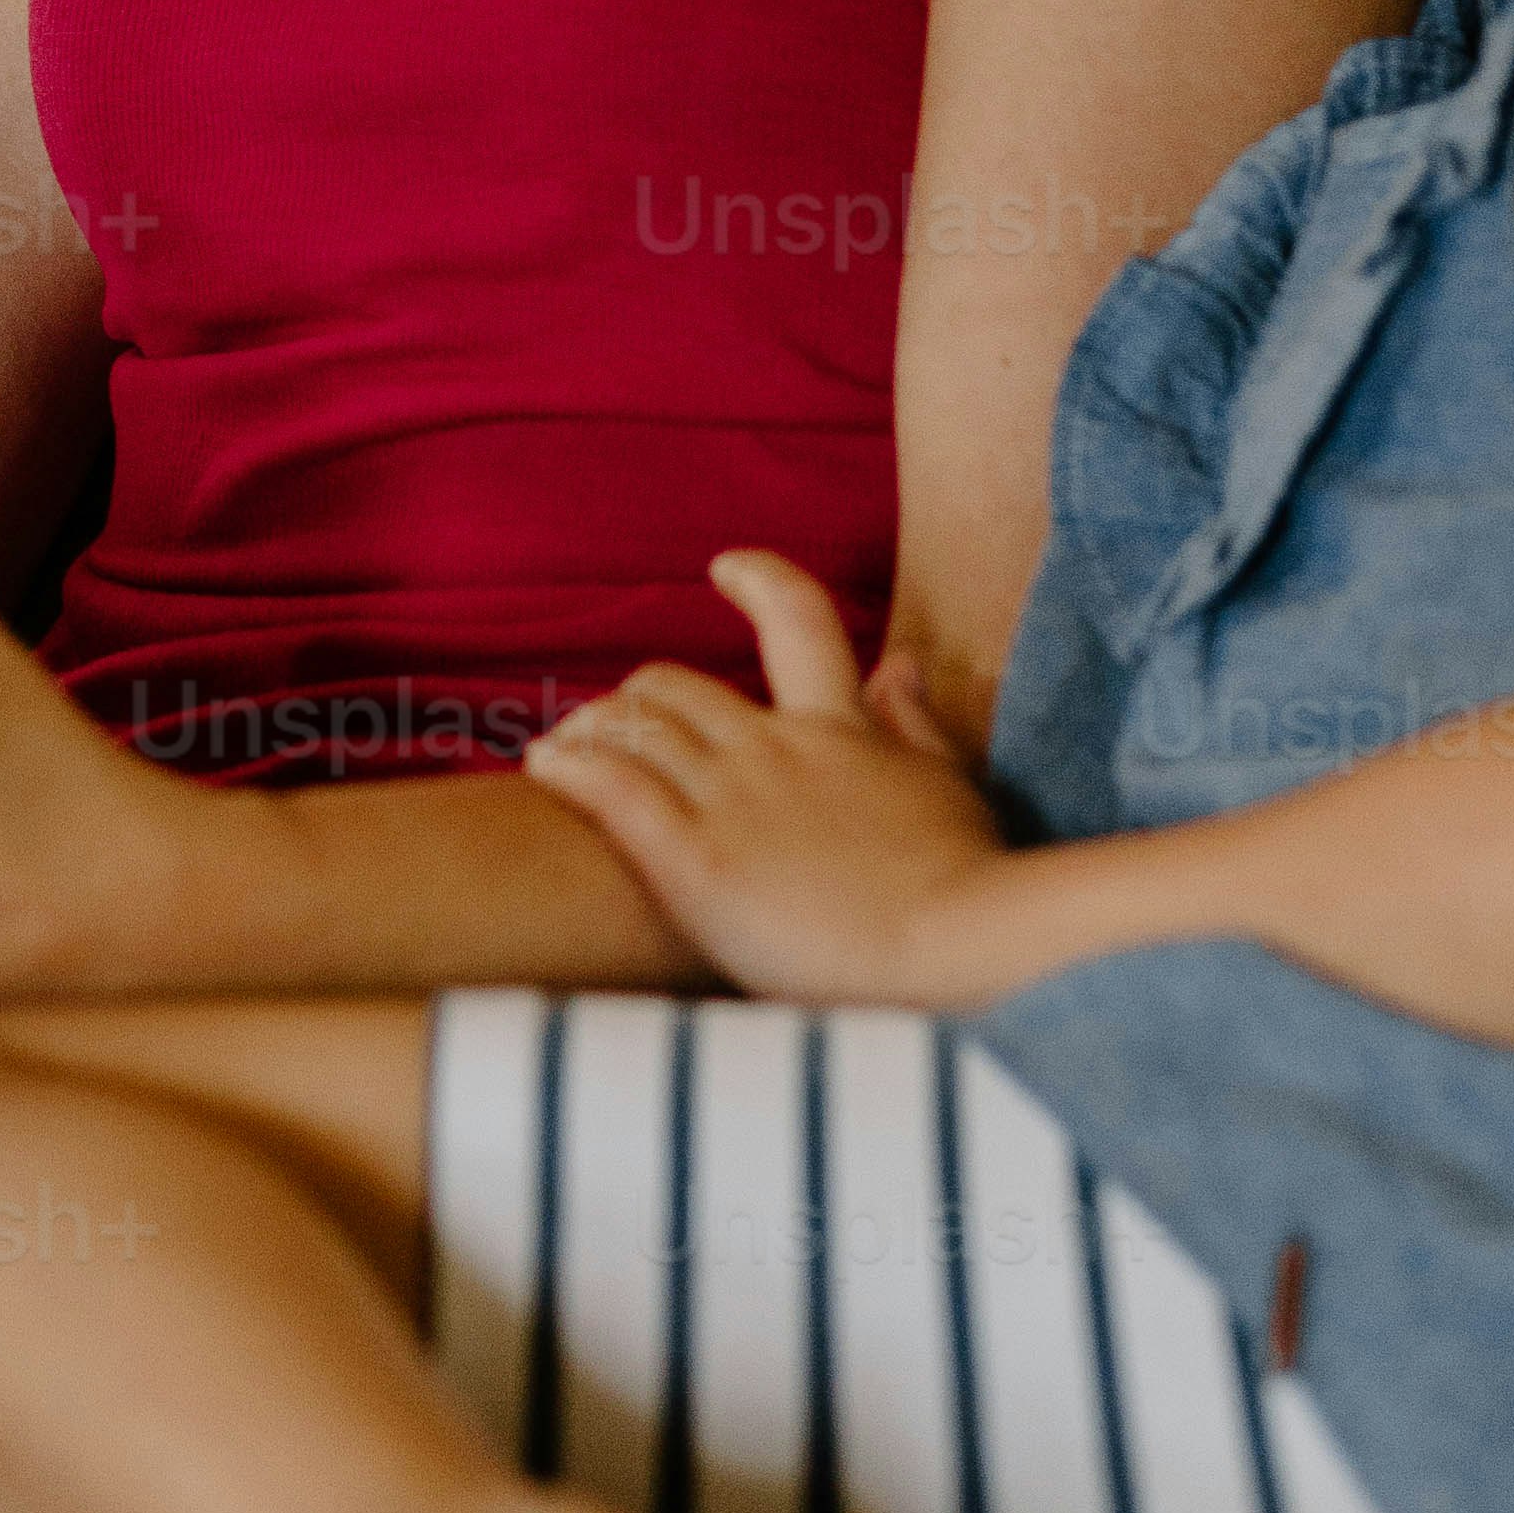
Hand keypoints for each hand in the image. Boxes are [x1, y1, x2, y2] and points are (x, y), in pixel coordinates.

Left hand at [522, 550, 1005, 1002]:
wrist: (963, 946)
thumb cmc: (969, 884)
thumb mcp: (952, 786)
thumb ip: (916, 725)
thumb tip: (902, 664)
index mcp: (839, 728)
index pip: (797, 622)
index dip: (758, 582)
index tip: (724, 566)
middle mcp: (776, 748)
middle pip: (678, 685)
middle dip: (640, 700)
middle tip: (616, 723)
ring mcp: (733, 799)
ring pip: (636, 727)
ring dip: (592, 732)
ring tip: (564, 751)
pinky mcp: (695, 858)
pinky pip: (612, 788)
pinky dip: (569, 767)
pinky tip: (544, 765)